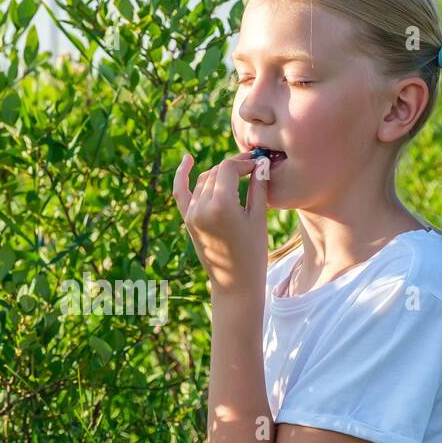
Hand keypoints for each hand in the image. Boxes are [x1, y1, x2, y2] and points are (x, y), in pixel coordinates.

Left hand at [172, 150, 268, 298]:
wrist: (235, 283)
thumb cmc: (253, 253)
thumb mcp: (258, 218)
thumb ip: (258, 187)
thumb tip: (261, 163)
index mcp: (221, 205)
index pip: (229, 168)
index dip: (244, 162)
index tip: (259, 164)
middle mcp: (202, 207)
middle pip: (216, 172)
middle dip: (234, 166)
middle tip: (253, 167)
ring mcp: (191, 214)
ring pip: (204, 180)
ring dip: (220, 174)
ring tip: (239, 174)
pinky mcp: (188, 221)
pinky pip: (181, 192)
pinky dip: (182, 175)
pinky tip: (187, 159)